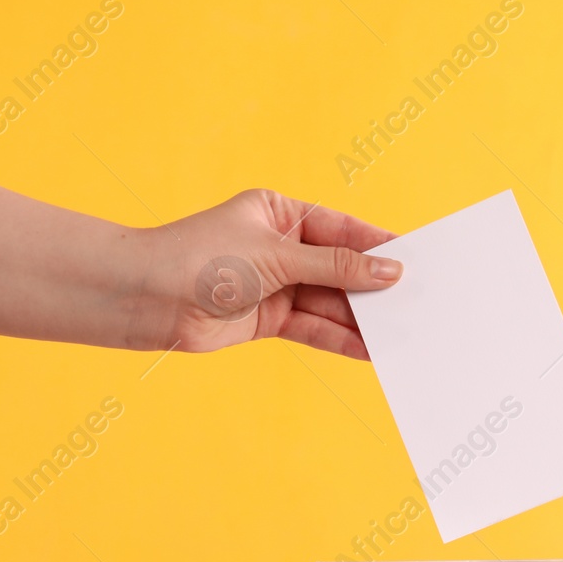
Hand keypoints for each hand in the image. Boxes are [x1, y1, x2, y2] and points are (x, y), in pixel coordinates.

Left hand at [137, 189, 402, 359]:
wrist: (146, 299)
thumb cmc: (201, 258)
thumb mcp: (278, 256)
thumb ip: (336, 267)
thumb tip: (389, 270)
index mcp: (281, 212)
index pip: (342, 229)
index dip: (378, 247)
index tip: (416, 262)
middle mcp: (280, 247)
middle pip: (338, 269)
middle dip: (372, 288)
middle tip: (416, 304)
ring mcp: (275, 284)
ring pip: (329, 302)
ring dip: (360, 319)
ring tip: (400, 333)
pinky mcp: (267, 319)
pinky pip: (313, 328)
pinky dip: (339, 338)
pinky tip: (369, 349)